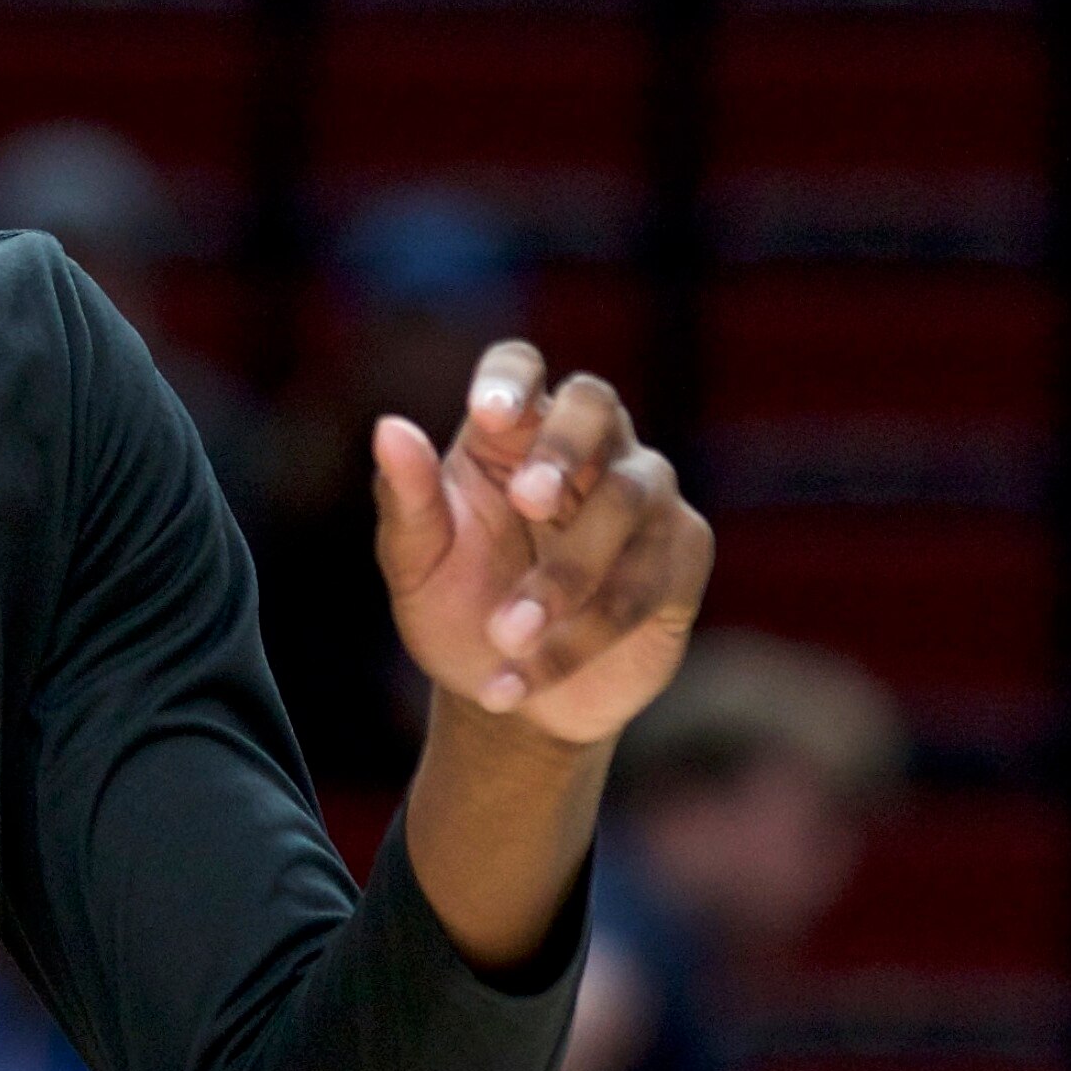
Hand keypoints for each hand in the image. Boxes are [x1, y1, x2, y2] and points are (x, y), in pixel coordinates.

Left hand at [372, 345, 709, 747]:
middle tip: (527, 499)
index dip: (511, 378)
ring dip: (564, 575)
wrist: (510, 703)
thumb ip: (406, 500)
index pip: (521, 367)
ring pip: (626, 504)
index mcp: (512, 435)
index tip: (488, 413)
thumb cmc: (460, 611)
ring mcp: (645, 500)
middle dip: (564, 445)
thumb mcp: (417, 564)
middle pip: (597, 404)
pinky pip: (644, 585)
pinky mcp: (681, 559)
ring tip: (504, 636)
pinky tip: (520, 680)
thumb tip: (389, 429)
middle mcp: (588, 450)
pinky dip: (580, 637)